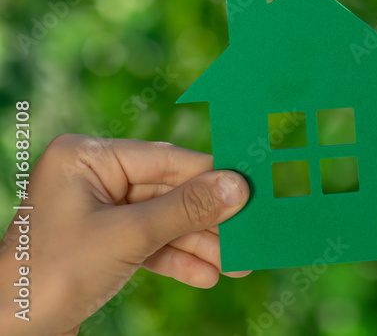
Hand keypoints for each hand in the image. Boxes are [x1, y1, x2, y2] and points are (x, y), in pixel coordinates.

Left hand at [0, 135, 249, 334]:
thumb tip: (238, 186)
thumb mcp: (128, 238)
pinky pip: (148, 243)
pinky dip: (176, 259)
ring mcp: (95, 210)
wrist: (7, 334)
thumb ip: (186, 209)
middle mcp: (90, 176)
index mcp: (85, 157)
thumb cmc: (50, 276)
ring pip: (162, 221)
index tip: (253, 188)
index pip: (165, 160)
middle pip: (168, 192)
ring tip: (237, 266)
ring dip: (199, 245)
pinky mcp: (99, 242)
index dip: (212, 177)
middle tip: (250, 235)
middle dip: (208, 221)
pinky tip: (207, 275)